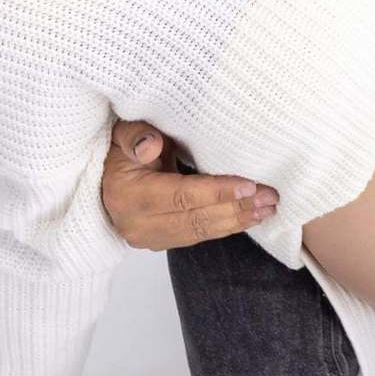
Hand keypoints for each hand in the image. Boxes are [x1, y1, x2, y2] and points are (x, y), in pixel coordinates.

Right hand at [102, 119, 278, 249]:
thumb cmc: (119, 149)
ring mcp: (148, 238)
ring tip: (268, 208)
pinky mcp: (160, 242)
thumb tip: (152, 145)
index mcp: (128, 195)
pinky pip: (197, 235)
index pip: (181, 196)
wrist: (103, 178)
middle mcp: (137, 224)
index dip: (217, 191)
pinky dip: (225, 226)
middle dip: (237, 208)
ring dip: (237, 220)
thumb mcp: (122, 133)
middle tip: (271, 197)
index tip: (250, 185)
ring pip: (200, 231)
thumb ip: (136, 136)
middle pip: (196, 218)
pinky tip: (248, 217)